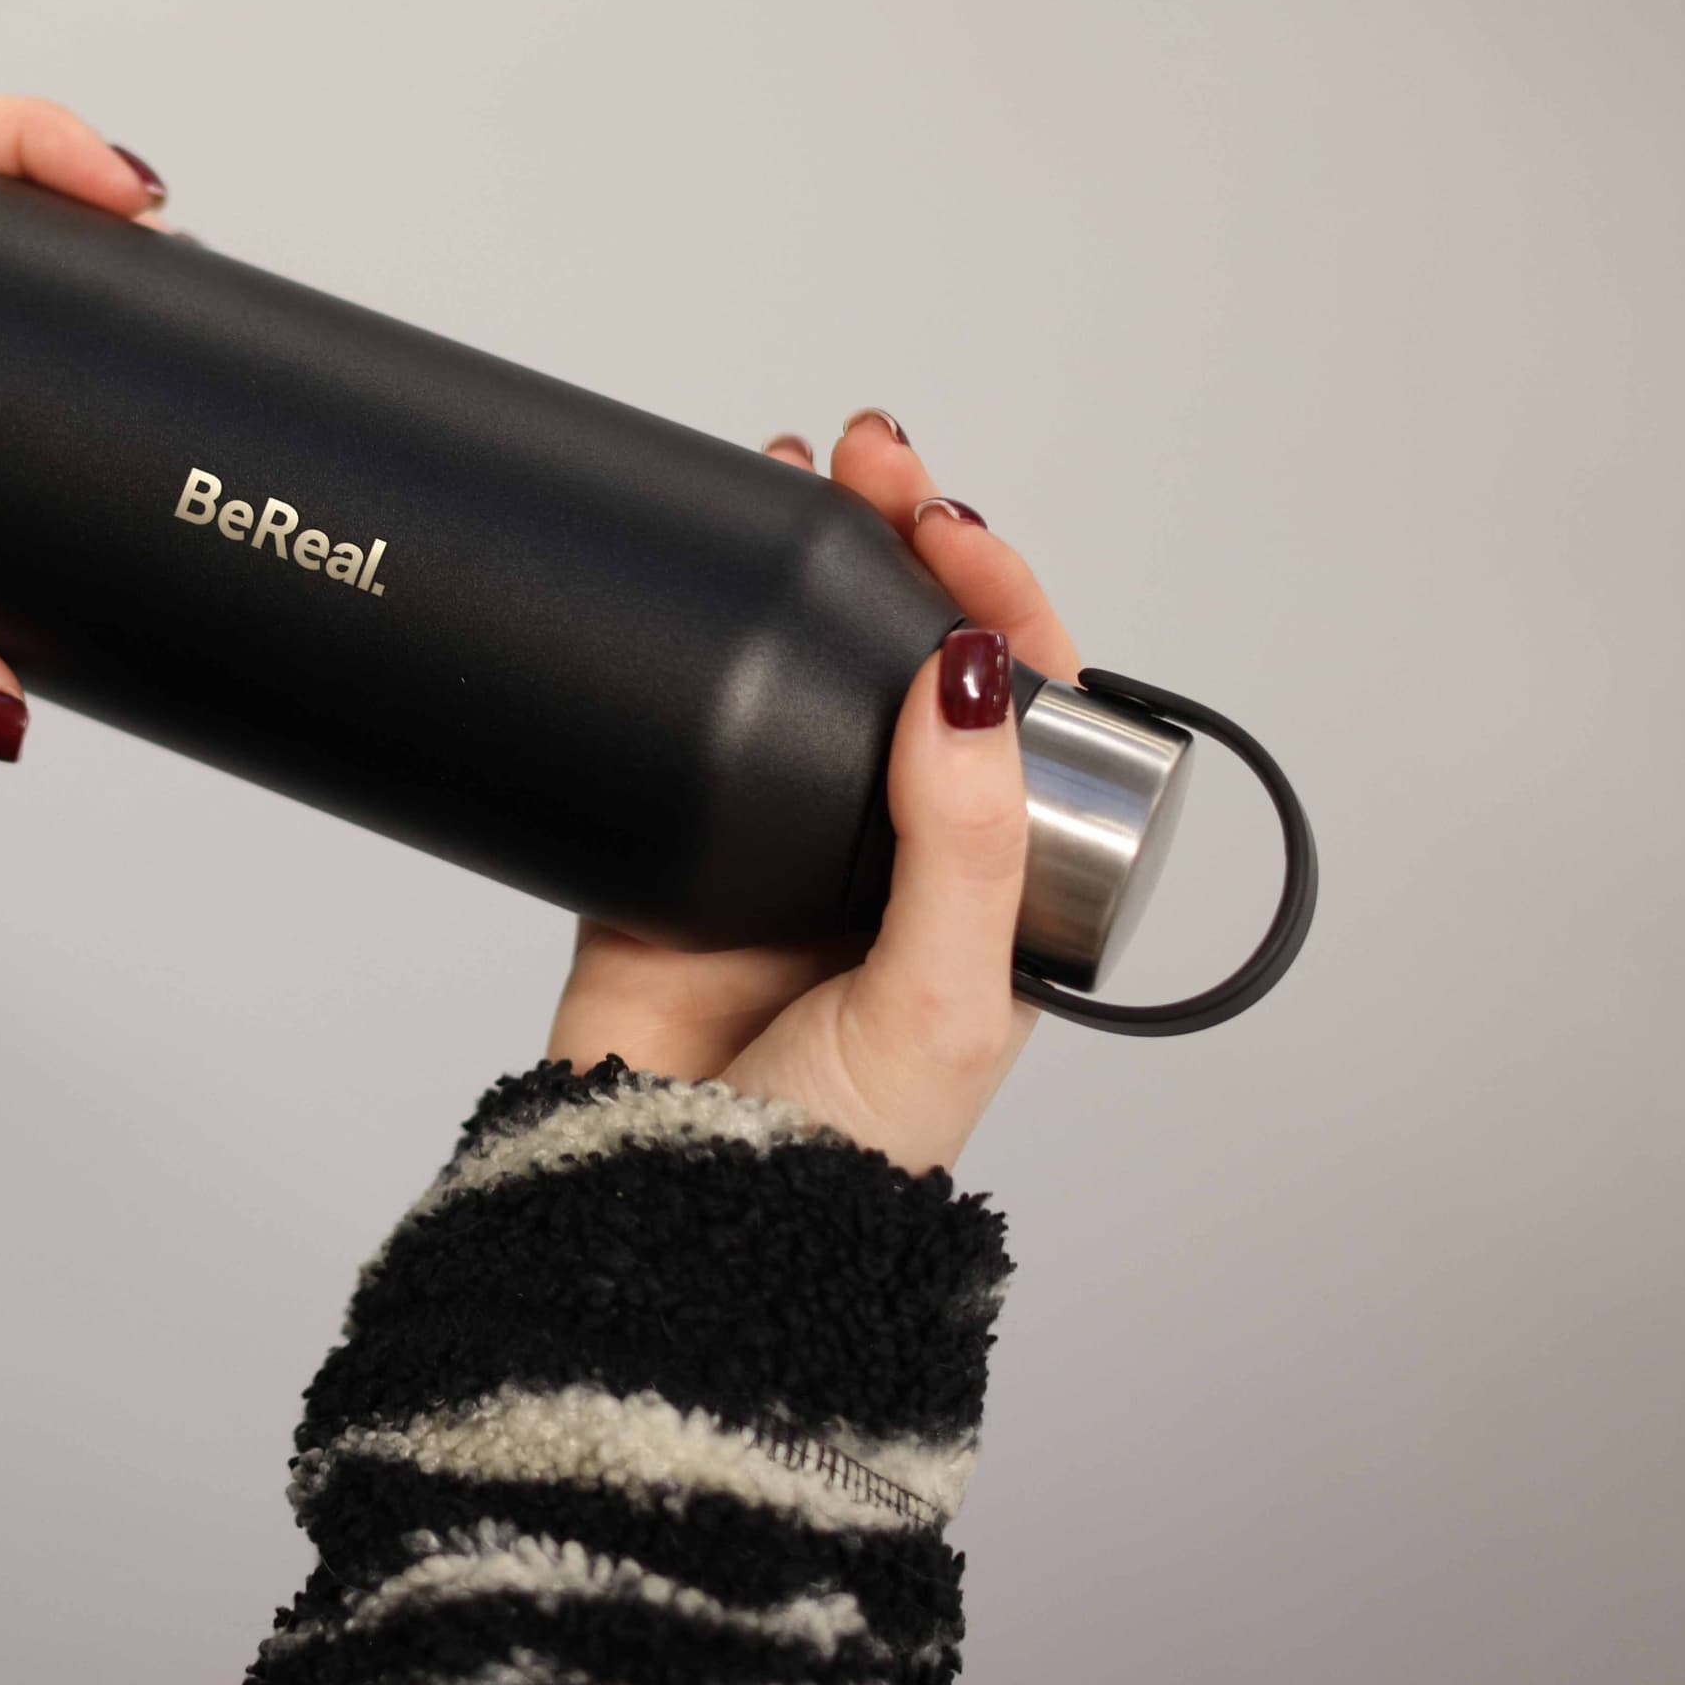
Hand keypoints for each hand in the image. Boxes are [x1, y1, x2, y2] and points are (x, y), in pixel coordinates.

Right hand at [541, 412, 1084, 1172]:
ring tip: (790, 476)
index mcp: (989, 887)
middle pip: (907, 663)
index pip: (1014, 707)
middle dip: (897, 551)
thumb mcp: (947, 994)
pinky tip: (694, 576)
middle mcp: (890, 853)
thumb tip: (968, 672)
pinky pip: (680, 725)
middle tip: (868, 463)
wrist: (677, 1220)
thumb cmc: (844, 1152)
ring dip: (801, 573)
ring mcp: (779, 847)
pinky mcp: (670, 856)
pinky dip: (686, 644)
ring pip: (800, 674)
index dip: (991, 600)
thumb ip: (962, 835)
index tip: (943, 523)